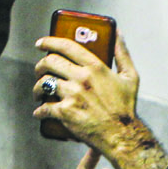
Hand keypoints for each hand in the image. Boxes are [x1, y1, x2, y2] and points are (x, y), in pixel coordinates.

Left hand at [34, 33, 141, 147]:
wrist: (121, 135)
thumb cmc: (125, 108)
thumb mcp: (130, 76)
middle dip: (40, 64)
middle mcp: (81, 79)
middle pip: (50, 62)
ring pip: (44, 83)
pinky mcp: (65, 112)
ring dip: (37, 87)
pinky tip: (40, 112)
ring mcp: (72, 95)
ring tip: (39, 92)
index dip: (50, 42)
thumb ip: (122, 53)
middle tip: (40, 69)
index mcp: (95, 67)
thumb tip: (117, 33)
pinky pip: (44, 108)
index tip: (41, 43)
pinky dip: (39, 111)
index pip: (66, 47)